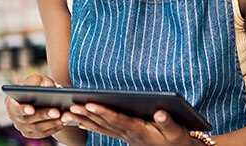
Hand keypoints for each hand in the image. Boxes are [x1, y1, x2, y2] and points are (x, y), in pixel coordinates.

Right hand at [5, 75, 67, 138]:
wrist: (45, 97)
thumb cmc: (39, 86)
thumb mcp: (36, 80)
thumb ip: (34, 82)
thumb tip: (33, 88)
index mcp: (11, 103)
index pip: (14, 108)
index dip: (22, 110)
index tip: (31, 109)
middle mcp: (15, 118)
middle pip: (29, 120)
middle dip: (44, 115)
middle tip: (57, 112)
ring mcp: (23, 128)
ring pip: (38, 128)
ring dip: (53, 123)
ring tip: (65, 116)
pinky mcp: (33, 134)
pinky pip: (45, 133)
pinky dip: (55, 127)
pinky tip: (65, 121)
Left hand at [63, 103, 195, 145]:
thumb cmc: (176, 140)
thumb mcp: (176, 132)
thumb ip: (167, 122)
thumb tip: (160, 112)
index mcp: (139, 130)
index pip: (117, 120)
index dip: (103, 112)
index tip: (90, 104)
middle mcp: (128, 133)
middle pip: (104, 123)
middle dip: (87, 115)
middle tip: (71, 107)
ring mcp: (124, 135)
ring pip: (101, 127)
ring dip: (85, 120)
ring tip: (69, 111)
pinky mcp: (124, 135)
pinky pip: (104, 130)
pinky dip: (91, 124)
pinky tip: (80, 119)